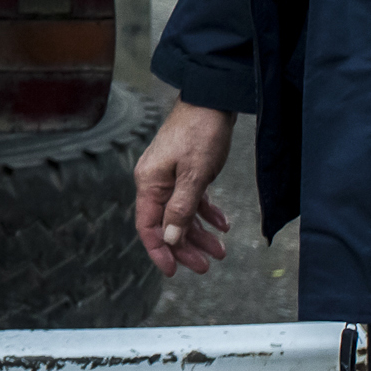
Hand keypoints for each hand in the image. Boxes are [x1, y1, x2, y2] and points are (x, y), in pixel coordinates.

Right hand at [133, 102, 234, 276]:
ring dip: (199, 233)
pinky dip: (205, 212)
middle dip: (185, 246)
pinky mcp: (184, 170)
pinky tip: (222, 224)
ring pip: (181, 214)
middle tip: (206, 265)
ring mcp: (169, 176)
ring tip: (220, 250)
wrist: (212, 100)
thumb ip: (181, 209)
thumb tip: (170, 239)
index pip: (148, 226)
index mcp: (149, 183)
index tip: (174, 271)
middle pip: (166, 223)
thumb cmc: (201, 133)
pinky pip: (191, 199)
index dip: (159, 251)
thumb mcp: (194, 175)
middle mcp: (154, 181)